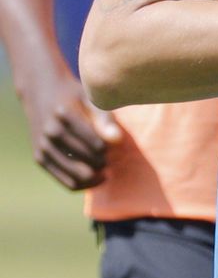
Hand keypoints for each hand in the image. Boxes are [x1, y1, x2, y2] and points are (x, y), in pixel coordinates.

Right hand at [19, 75, 122, 190]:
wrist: (41, 93)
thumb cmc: (74, 96)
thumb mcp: (91, 99)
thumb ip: (105, 118)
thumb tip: (117, 140)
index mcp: (65, 117)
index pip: (97, 145)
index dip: (109, 148)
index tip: (111, 142)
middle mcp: (51, 134)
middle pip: (88, 162)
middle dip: (103, 162)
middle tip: (109, 155)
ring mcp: (43, 148)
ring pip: (77, 177)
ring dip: (95, 175)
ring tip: (104, 166)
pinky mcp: (40, 159)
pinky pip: (67, 182)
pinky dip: (84, 184)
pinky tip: (96, 176)